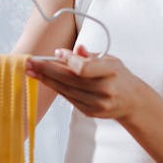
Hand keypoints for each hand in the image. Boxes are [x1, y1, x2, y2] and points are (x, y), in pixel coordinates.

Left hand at [24, 45, 139, 119]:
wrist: (132, 101)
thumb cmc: (119, 76)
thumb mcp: (110, 59)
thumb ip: (90, 56)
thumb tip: (72, 50)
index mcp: (111, 72)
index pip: (84, 68)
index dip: (68, 60)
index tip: (56, 53)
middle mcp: (104, 90)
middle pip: (70, 80)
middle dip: (47, 70)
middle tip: (30, 62)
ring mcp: (97, 103)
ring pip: (65, 90)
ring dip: (46, 80)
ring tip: (32, 70)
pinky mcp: (90, 112)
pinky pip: (68, 98)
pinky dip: (56, 88)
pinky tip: (45, 80)